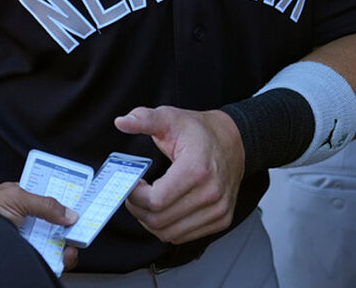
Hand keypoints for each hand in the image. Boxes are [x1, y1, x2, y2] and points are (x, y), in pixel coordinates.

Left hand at [0, 182, 79, 270]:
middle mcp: (28, 220)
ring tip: (69, 248)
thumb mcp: (16, 198)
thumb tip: (70, 213)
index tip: (82, 205)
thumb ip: (44, 204)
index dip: (67, 202)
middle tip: (79, 230)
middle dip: (72, 227)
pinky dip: (60, 260)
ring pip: (57, 243)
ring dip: (68, 246)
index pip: (51, 199)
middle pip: (58, 223)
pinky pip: (50, 260)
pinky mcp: (28, 257)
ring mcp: (29, 240)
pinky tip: (61, 257)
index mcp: (24, 200)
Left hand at [114, 105, 244, 244]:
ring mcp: (218, 209)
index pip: (155, 201)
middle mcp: (211, 193)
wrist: (233, 141)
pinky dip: (168, 228)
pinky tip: (166, 209)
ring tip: (149, 201)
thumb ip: (145, 119)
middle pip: (159, 220)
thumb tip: (122, 122)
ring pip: (169, 233)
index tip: (132, 184)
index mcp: (196, 169)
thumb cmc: (200, 132)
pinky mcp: (222, 220)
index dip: (135, 196)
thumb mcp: (171, 118)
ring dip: (151, 221)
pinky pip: (184, 237)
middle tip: (135, 194)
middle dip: (139, 209)